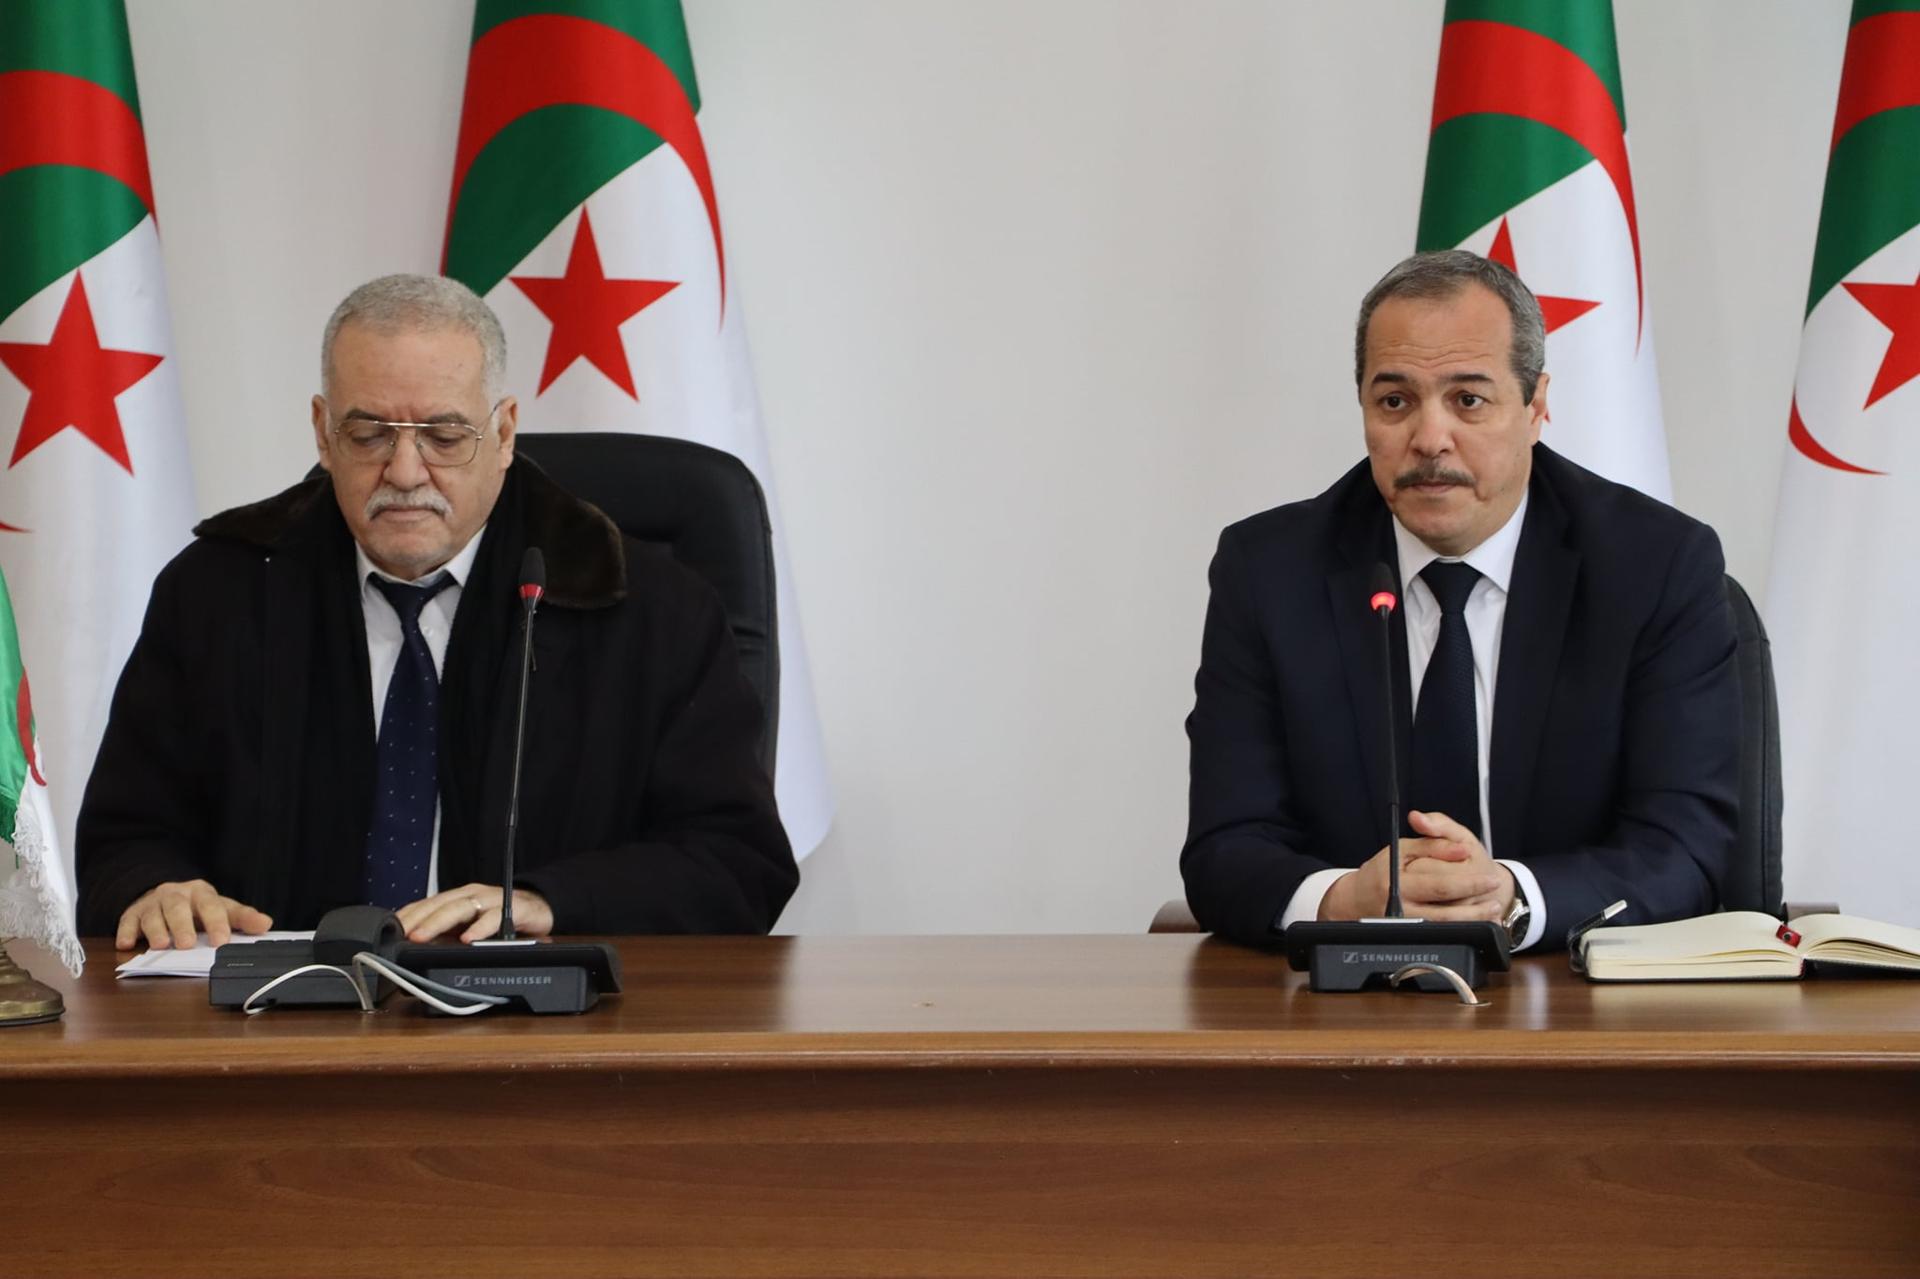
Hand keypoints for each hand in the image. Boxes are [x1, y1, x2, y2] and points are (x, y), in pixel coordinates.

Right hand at [116, 880, 273, 950]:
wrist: (164, 894)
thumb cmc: (198, 907)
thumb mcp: (222, 908)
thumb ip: (242, 918)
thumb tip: (266, 924)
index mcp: (201, 893)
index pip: (211, 905)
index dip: (217, 923)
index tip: (221, 941)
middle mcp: (175, 894)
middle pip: (178, 907)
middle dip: (182, 925)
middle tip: (187, 945)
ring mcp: (152, 903)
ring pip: (152, 914)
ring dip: (156, 930)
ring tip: (161, 945)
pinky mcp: (132, 914)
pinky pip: (127, 921)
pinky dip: (125, 932)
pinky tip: (126, 944)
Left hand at [396, 883, 554, 942]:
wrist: (540, 909)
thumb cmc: (501, 920)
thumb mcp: (470, 926)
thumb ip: (448, 934)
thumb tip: (416, 949)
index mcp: (458, 898)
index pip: (427, 903)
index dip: (408, 915)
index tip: (388, 930)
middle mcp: (472, 895)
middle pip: (441, 904)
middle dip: (418, 919)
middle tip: (402, 935)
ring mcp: (492, 900)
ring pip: (461, 907)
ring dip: (439, 922)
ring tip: (421, 937)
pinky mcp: (514, 909)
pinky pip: (495, 917)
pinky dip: (480, 928)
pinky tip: (468, 939)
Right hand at [1319, 810, 1513, 921]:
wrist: (1357, 899)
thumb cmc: (1382, 871)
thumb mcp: (1401, 848)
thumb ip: (1432, 843)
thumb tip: (1460, 849)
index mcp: (1396, 882)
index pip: (1438, 882)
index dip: (1468, 879)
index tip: (1489, 874)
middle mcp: (1400, 908)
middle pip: (1445, 908)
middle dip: (1475, 899)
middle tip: (1496, 886)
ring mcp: (1406, 926)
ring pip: (1446, 926)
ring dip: (1474, 918)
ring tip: (1493, 907)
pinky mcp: (1411, 937)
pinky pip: (1441, 935)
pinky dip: (1464, 929)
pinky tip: (1480, 923)